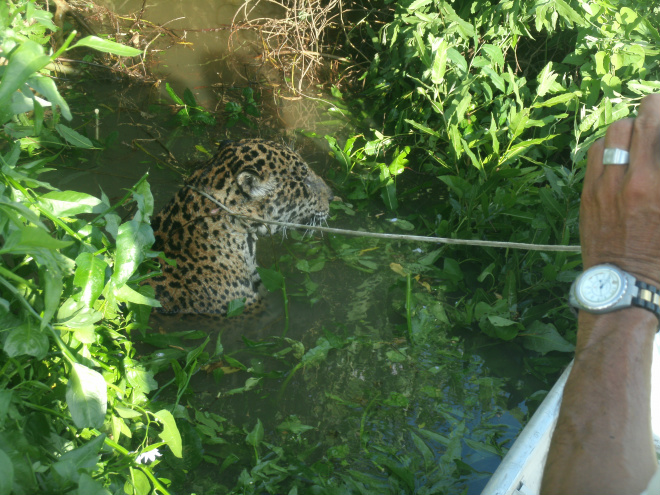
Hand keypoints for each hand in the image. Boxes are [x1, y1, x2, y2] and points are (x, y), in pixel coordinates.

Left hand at [580, 94, 659, 285]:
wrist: (625, 285)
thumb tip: (655, 151)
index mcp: (659, 186)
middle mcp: (635, 180)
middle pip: (641, 121)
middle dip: (653, 111)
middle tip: (657, 113)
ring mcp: (606, 185)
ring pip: (614, 133)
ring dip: (628, 129)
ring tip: (636, 137)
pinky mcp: (587, 193)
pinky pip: (595, 154)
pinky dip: (608, 147)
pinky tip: (617, 156)